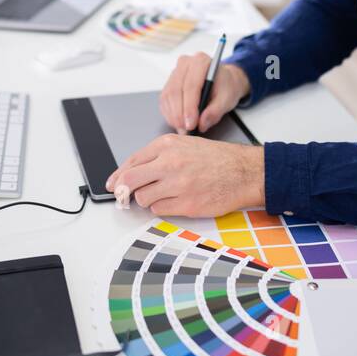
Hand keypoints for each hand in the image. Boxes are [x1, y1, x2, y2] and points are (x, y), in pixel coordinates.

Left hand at [105, 134, 264, 217]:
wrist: (243, 172)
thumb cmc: (216, 159)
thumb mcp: (185, 145)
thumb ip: (158, 156)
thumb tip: (131, 172)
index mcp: (167, 145)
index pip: (132, 162)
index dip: (118, 176)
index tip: (113, 184)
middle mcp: (170, 163)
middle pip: (130, 181)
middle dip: (123, 190)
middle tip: (123, 196)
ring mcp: (178, 184)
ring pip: (143, 198)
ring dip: (147, 199)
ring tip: (162, 194)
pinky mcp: (186, 204)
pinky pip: (159, 210)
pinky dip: (162, 207)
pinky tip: (174, 200)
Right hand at [160, 54, 250, 134]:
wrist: (223, 81)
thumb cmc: (225, 86)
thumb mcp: (227, 99)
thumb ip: (215, 111)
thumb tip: (202, 123)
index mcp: (201, 62)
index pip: (191, 86)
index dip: (189, 107)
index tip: (191, 124)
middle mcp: (185, 64)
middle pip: (176, 91)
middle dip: (179, 114)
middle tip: (186, 130)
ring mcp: (175, 72)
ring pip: (168, 96)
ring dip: (173, 116)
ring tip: (183, 129)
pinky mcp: (169, 83)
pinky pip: (164, 100)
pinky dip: (169, 114)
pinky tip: (177, 123)